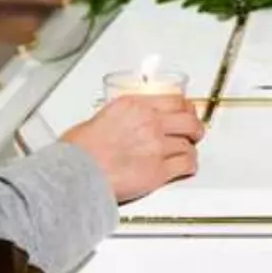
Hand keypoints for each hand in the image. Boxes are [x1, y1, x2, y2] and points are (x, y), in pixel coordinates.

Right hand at [60, 95, 204, 202]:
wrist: (77, 172)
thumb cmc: (79, 150)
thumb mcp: (98, 119)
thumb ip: (119, 118)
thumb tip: (125, 124)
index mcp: (133, 105)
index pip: (173, 100)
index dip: (185, 107)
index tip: (186, 111)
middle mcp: (149, 122)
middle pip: (188, 120)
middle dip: (194, 127)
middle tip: (193, 131)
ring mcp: (156, 146)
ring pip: (189, 144)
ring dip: (189, 148)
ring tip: (186, 152)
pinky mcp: (159, 170)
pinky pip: (186, 164)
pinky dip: (189, 165)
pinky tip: (186, 166)